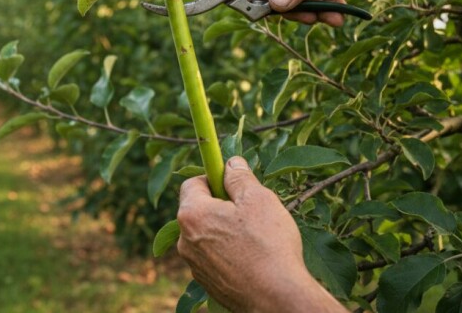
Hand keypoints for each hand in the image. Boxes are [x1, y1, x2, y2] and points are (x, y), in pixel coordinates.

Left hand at [176, 157, 345, 312]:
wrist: (277, 298)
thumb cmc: (268, 245)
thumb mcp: (258, 199)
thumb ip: (239, 176)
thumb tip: (231, 163)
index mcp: (192, 215)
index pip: (192, 183)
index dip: (213, 178)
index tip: (232, 181)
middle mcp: (184, 241)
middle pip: (198, 210)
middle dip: (220, 205)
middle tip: (249, 211)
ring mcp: (195, 265)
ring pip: (207, 235)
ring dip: (224, 230)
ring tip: (254, 238)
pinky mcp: (207, 283)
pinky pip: (214, 257)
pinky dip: (228, 253)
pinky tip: (252, 258)